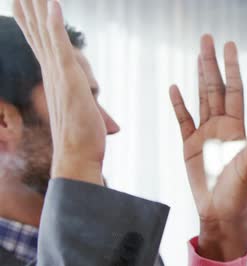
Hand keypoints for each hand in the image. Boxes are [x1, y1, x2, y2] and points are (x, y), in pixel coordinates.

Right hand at [13, 0, 104, 184]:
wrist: (78, 156)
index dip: (32, 22)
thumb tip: (109, 122)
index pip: (42, 43)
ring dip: (37, 8)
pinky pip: (59, 46)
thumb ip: (95, 110)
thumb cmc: (84, 139)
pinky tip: (52, 4)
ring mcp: (58, 74)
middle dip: (28, 9)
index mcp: (55, 78)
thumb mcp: (90, 116)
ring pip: (45, 34)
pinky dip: (54, 25)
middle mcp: (51, 72)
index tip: (22, 3)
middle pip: (38, 33)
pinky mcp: (68, 79)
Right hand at [169, 35, 246, 261]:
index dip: (232, 67)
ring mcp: (205, 133)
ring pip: (201, 97)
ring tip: (196, 53)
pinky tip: (175, 87)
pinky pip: (183, 119)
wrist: (221, 211)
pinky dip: (179, 104)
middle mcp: (222, 125)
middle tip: (207, 38)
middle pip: (216, 87)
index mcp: (238, 126)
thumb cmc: (241, 190)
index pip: (235, 89)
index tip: (229, 46)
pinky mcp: (190, 145)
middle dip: (212, 63)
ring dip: (199, 76)